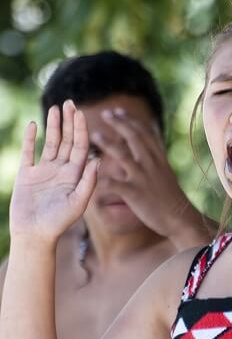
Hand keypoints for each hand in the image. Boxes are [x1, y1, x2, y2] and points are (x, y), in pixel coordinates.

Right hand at [10, 101, 98, 242]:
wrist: (34, 235)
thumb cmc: (59, 223)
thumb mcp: (78, 203)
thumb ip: (88, 182)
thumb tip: (98, 159)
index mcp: (75, 175)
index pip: (81, 147)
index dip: (81, 129)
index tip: (81, 113)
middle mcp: (61, 170)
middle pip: (67, 141)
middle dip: (69, 122)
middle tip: (70, 102)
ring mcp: (43, 171)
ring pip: (50, 143)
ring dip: (53, 126)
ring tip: (55, 108)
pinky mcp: (26, 175)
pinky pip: (29, 152)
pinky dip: (31, 139)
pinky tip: (33, 125)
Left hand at [91, 109, 190, 236]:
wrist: (180, 218)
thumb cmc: (172, 198)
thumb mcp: (167, 172)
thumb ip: (156, 157)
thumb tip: (152, 143)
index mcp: (158, 158)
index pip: (144, 133)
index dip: (130, 120)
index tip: (118, 111)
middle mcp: (150, 164)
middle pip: (133, 137)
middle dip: (118, 124)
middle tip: (104, 113)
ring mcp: (142, 178)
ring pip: (122, 155)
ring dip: (107, 143)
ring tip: (94, 135)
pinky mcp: (135, 193)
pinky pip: (114, 183)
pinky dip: (102, 178)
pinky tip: (91, 171)